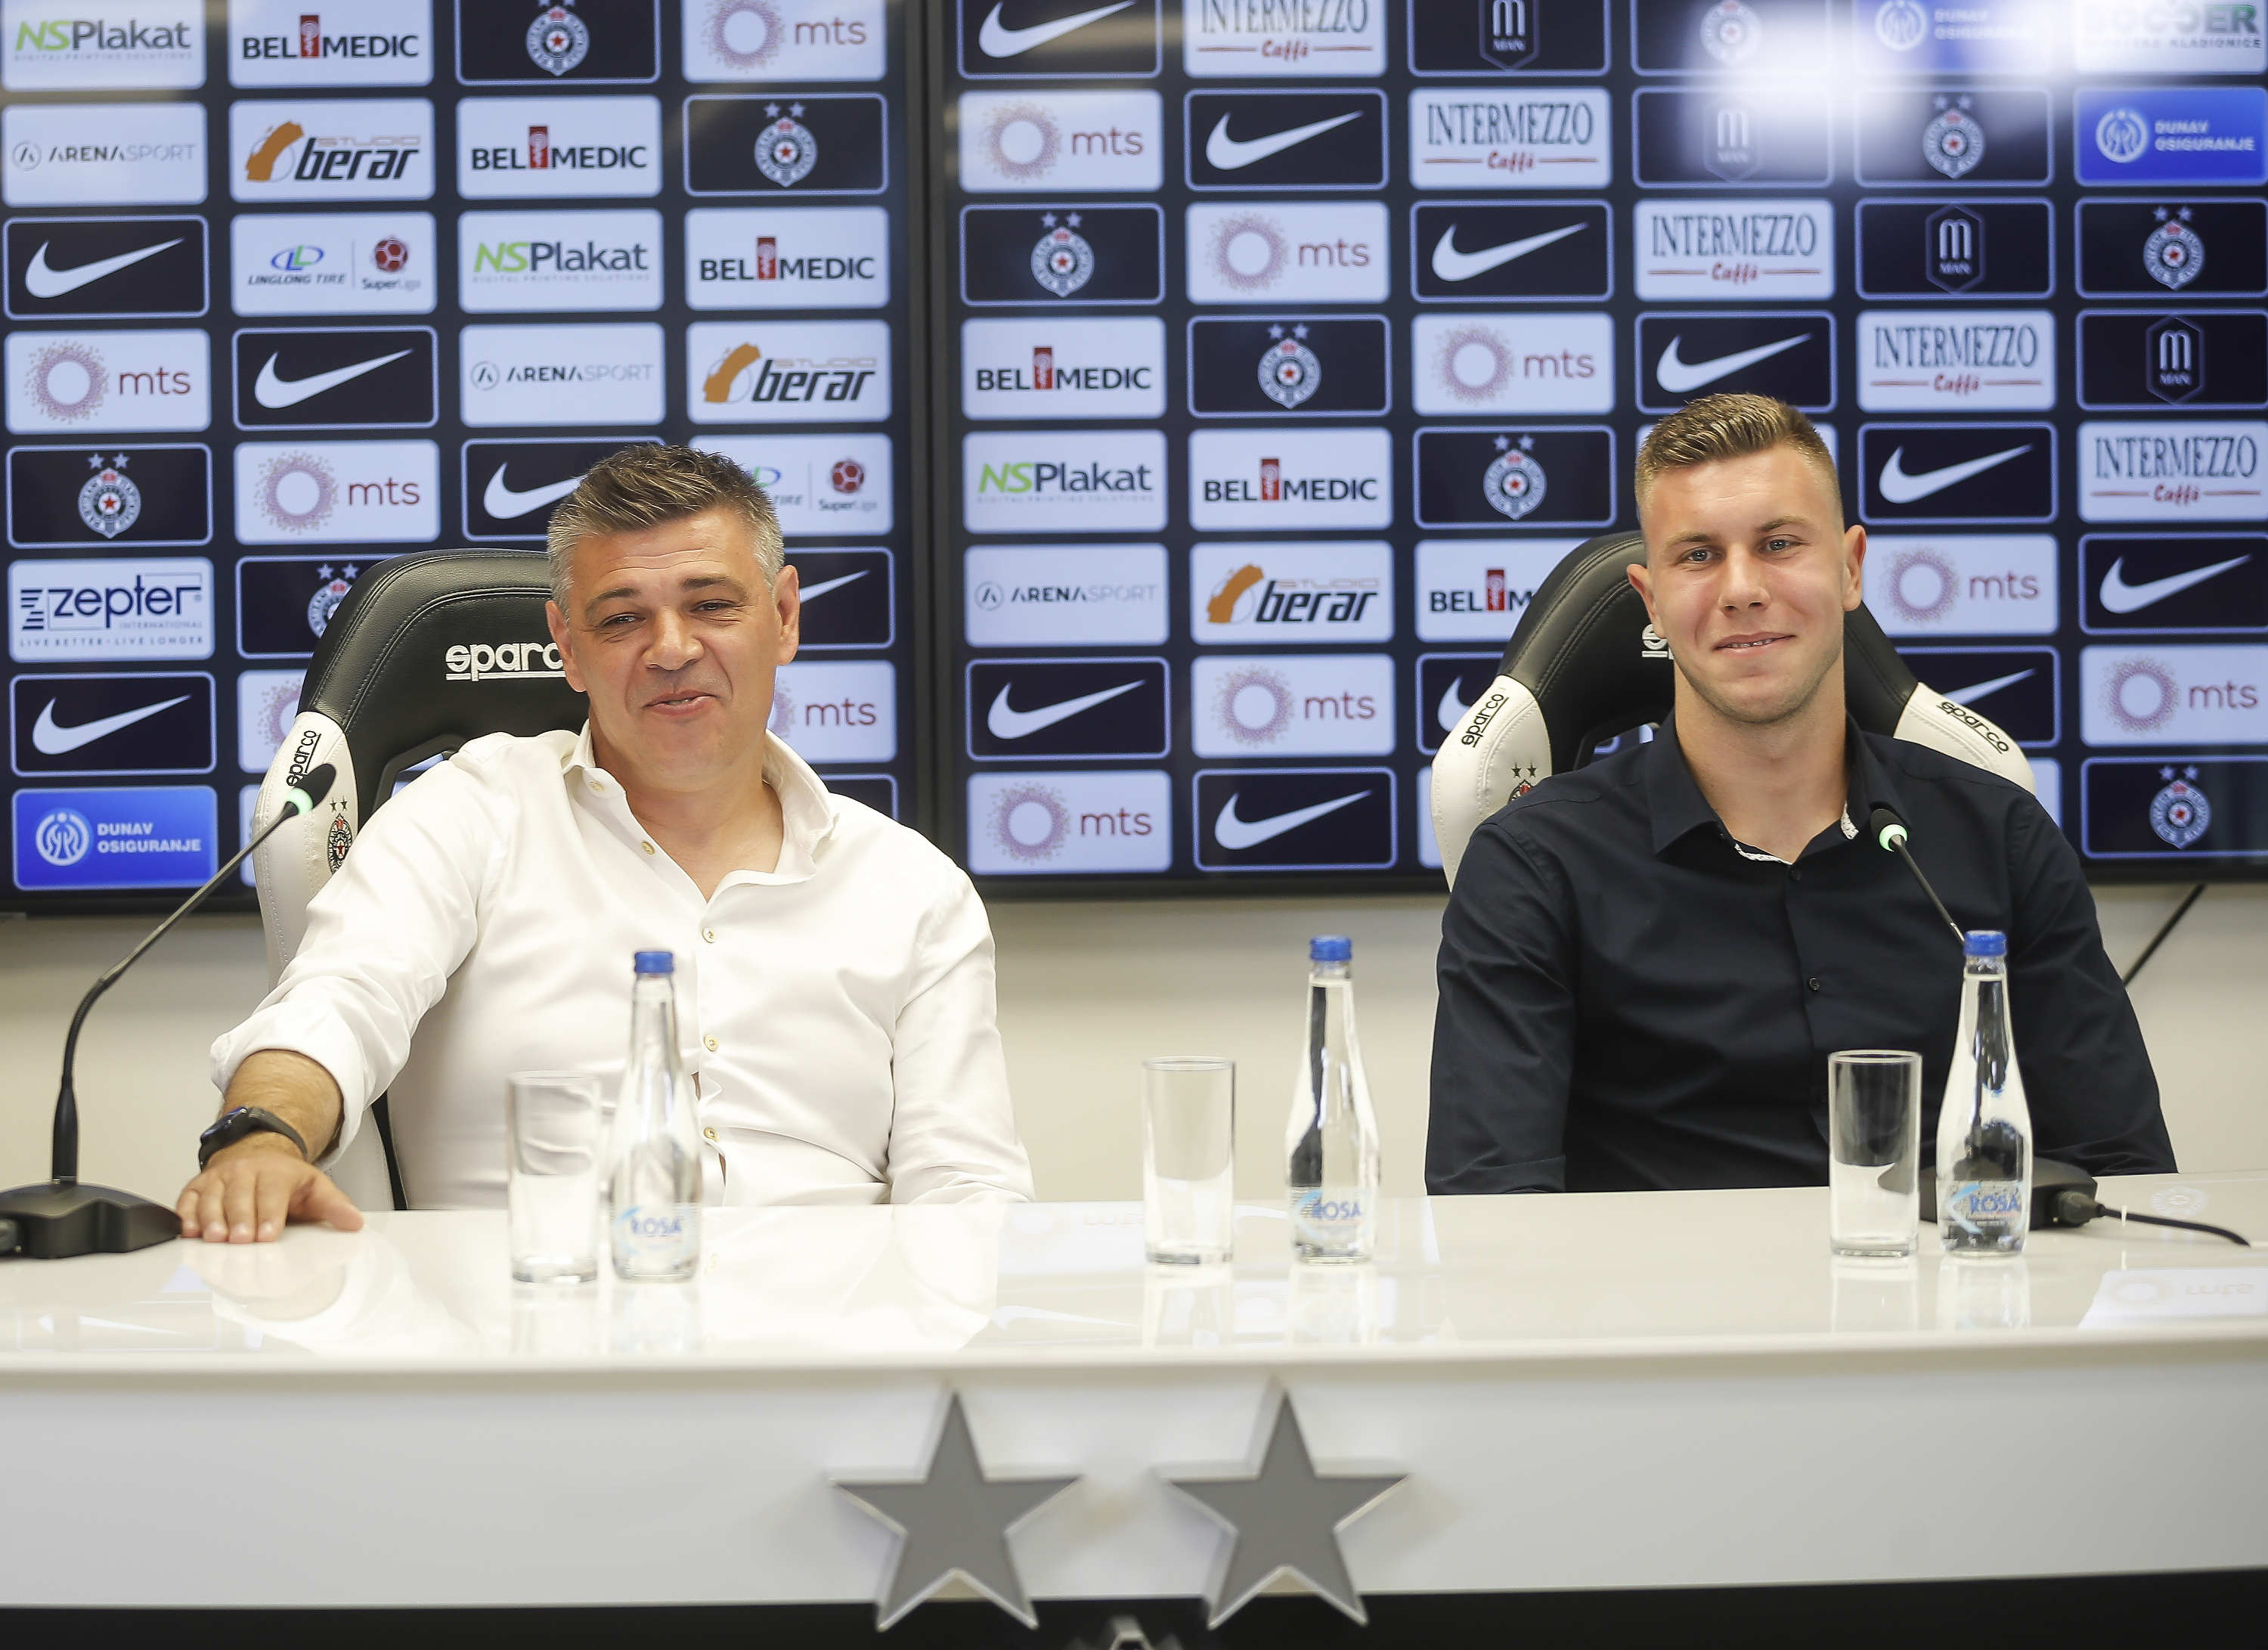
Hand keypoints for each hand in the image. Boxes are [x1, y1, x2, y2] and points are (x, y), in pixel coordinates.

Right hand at [176, 1133, 363, 1243]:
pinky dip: (185, 1214)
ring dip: (211, 1219)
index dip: (270, 1214)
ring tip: (215, 1238)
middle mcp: (244, 1172)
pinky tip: (188, 1231)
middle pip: (240, 1196)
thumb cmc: (286, 1179)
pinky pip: (188, 1200)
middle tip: (241, 1240)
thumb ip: (335, 1206)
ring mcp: (219, 1178)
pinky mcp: (198, 1187)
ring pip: (212, 1198)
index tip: (268, 1234)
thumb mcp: (316, 1187)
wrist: (258, 1152)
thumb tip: (355, 1223)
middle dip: (240, 1219)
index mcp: (275, 1172)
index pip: (272, 1193)